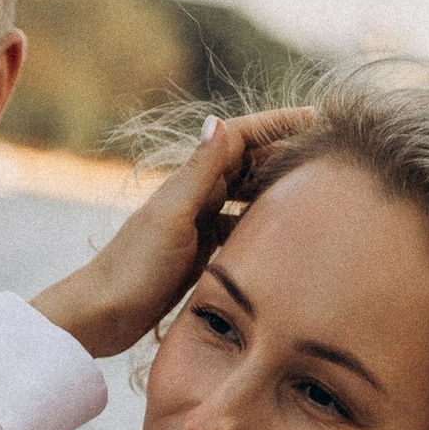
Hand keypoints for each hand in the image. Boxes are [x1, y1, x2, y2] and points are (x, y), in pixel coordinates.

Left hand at [33, 110, 320, 367]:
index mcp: (190, 181)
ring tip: (313, 189)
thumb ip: (199, 171)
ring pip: (245, 195)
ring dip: (275, 187)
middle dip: (284, 152)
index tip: (316, 116)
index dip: (277, 124)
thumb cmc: (134, 266)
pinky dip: (261, 224)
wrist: (102, 313)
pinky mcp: (198, 251)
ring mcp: (196, 223)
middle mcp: (194, 195)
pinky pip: (238, 227)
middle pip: (247, 163)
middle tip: (326, 152)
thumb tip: (218, 119)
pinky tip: (282, 235)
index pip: (240, 138)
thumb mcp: (172, 217)